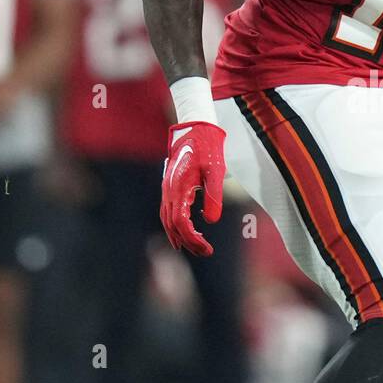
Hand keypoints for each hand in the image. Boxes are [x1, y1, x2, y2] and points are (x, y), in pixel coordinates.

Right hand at [160, 121, 226, 255]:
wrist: (195, 131)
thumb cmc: (207, 149)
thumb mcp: (215, 172)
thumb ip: (214, 196)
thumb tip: (211, 221)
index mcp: (179, 189)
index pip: (180, 223)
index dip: (192, 239)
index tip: (206, 249)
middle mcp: (169, 191)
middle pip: (172, 225)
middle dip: (187, 242)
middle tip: (205, 252)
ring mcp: (167, 190)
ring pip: (167, 220)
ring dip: (179, 236)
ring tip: (193, 248)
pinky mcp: (170, 188)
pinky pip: (168, 212)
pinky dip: (174, 225)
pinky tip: (185, 231)